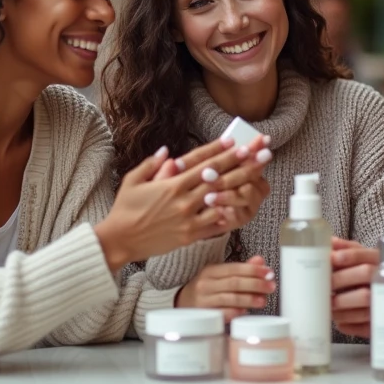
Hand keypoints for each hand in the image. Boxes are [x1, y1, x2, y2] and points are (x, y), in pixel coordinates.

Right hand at [94, 138, 268, 269]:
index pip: (204, 164)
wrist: (120, 240)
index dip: (223, 152)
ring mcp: (189, 219)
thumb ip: (152, 164)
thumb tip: (167, 152)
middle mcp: (184, 199)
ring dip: (242, 188)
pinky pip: (215, 225)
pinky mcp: (190, 236)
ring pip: (222, 200)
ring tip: (260, 178)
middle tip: (263, 153)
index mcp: (172, 183)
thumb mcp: (133, 180)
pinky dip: (229, 216)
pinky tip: (245, 207)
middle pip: (220, 179)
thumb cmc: (125, 209)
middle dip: (244, 164)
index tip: (238, 142)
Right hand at [175, 256, 274, 321]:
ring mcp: (204, 300)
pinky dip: (236, 312)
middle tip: (271, 286)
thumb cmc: (206, 289)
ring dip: (249, 299)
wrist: (183, 304)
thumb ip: (242, 268)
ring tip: (262, 300)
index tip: (269, 273)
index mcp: (211, 270)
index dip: (253, 270)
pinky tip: (245, 311)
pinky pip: (222, 313)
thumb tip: (260, 260)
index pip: (235, 268)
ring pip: (230, 298)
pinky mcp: (204, 315)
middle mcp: (206, 283)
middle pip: (234, 282)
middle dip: (255, 284)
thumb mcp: (221, 275)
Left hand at [330, 237, 383, 349]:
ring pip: (362, 303)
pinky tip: (341, 321)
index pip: (369, 255)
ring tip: (329, 306)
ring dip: (340, 306)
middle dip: (339, 280)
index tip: (331, 257)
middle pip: (364, 276)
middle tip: (322, 285)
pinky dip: (349, 325)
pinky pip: (366, 327)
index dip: (348, 255)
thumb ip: (364, 255)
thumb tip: (332, 244)